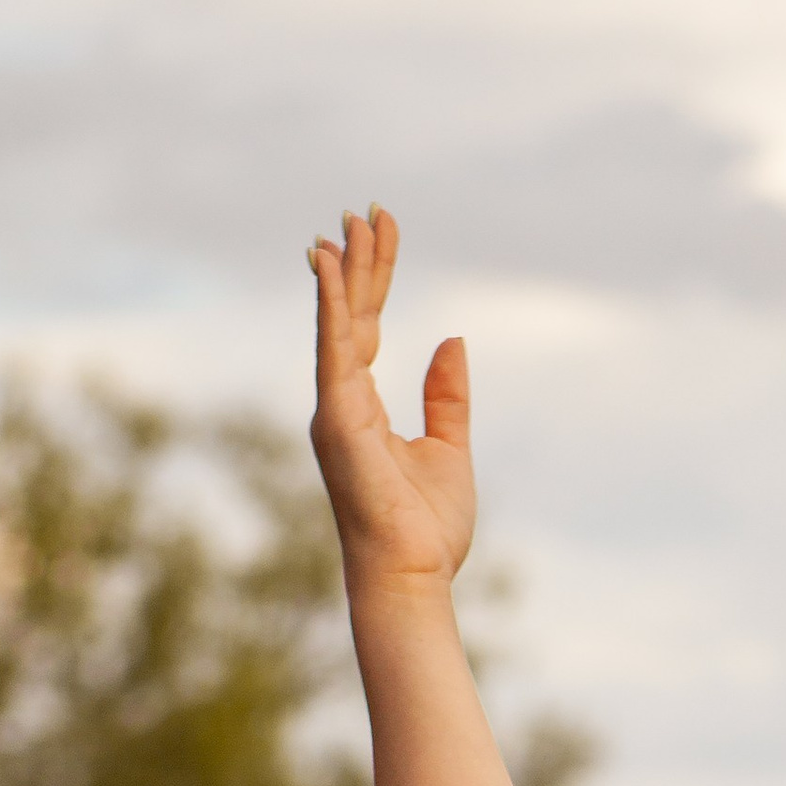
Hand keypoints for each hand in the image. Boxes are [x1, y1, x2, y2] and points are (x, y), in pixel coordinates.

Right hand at [308, 207, 475, 588]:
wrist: (411, 573)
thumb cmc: (425, 528)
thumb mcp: (448, 448)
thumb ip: (446, 396)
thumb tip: (451, 340)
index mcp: (363, 409)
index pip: (367, 328)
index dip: (375, 280)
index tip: (383, 234)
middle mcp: (341, 402)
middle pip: (352, 317)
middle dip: (360, 263)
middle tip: (367, 211)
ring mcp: (335, 409)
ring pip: (338, 325)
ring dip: (344, 272)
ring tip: (350, 224)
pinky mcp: (337, 419)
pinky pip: (334, 350)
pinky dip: (333, 307)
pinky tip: (334, 266)